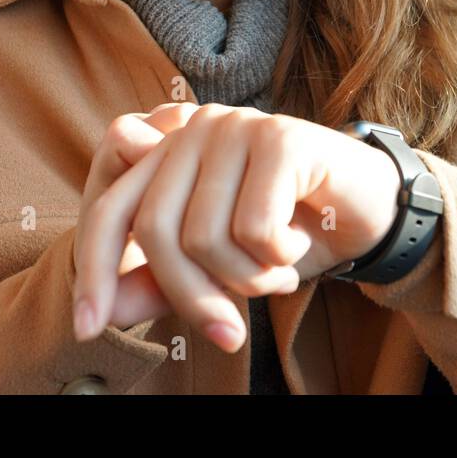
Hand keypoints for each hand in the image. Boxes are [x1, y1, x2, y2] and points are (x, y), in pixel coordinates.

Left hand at [71, 103, 401, 351]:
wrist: (371, 209)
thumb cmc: (288, 234)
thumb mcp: (218, 267)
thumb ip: (161, 283)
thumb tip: (102, 312)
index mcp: (168, 153)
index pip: (111, 210)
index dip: (95, 269)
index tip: (85, 328)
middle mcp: (194, 130)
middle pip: (157, 232)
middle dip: (192, 297)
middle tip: (229, 330)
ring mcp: (235, 126)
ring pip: (205, 237)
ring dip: (247, 280)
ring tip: (277, 271)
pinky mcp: (279, 137)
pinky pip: (253, 227)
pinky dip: (277, 257)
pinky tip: (297, 242)